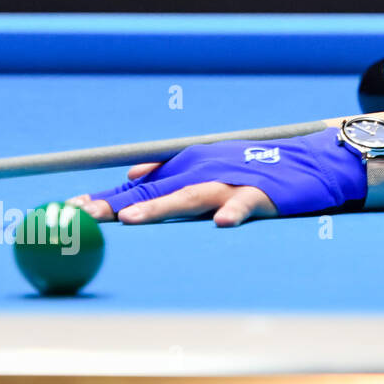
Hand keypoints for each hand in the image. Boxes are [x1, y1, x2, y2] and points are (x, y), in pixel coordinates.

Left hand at [67, 128, 367, 226]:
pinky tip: (219, 224)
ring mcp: (232, 181)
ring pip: (191, 196)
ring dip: (161, 207)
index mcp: (189, 167)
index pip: (139, 185)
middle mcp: (204, 171)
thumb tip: (129, 173)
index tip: (69, 212)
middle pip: (155, 190)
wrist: (314, 159)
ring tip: (133, 220)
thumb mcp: (211, 165)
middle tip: (87, 218)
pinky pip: (244, 204)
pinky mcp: (263, 192)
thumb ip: (170, 172)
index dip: (104, 199)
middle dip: (119, 204)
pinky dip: (232, 212)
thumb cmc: (260, 167)